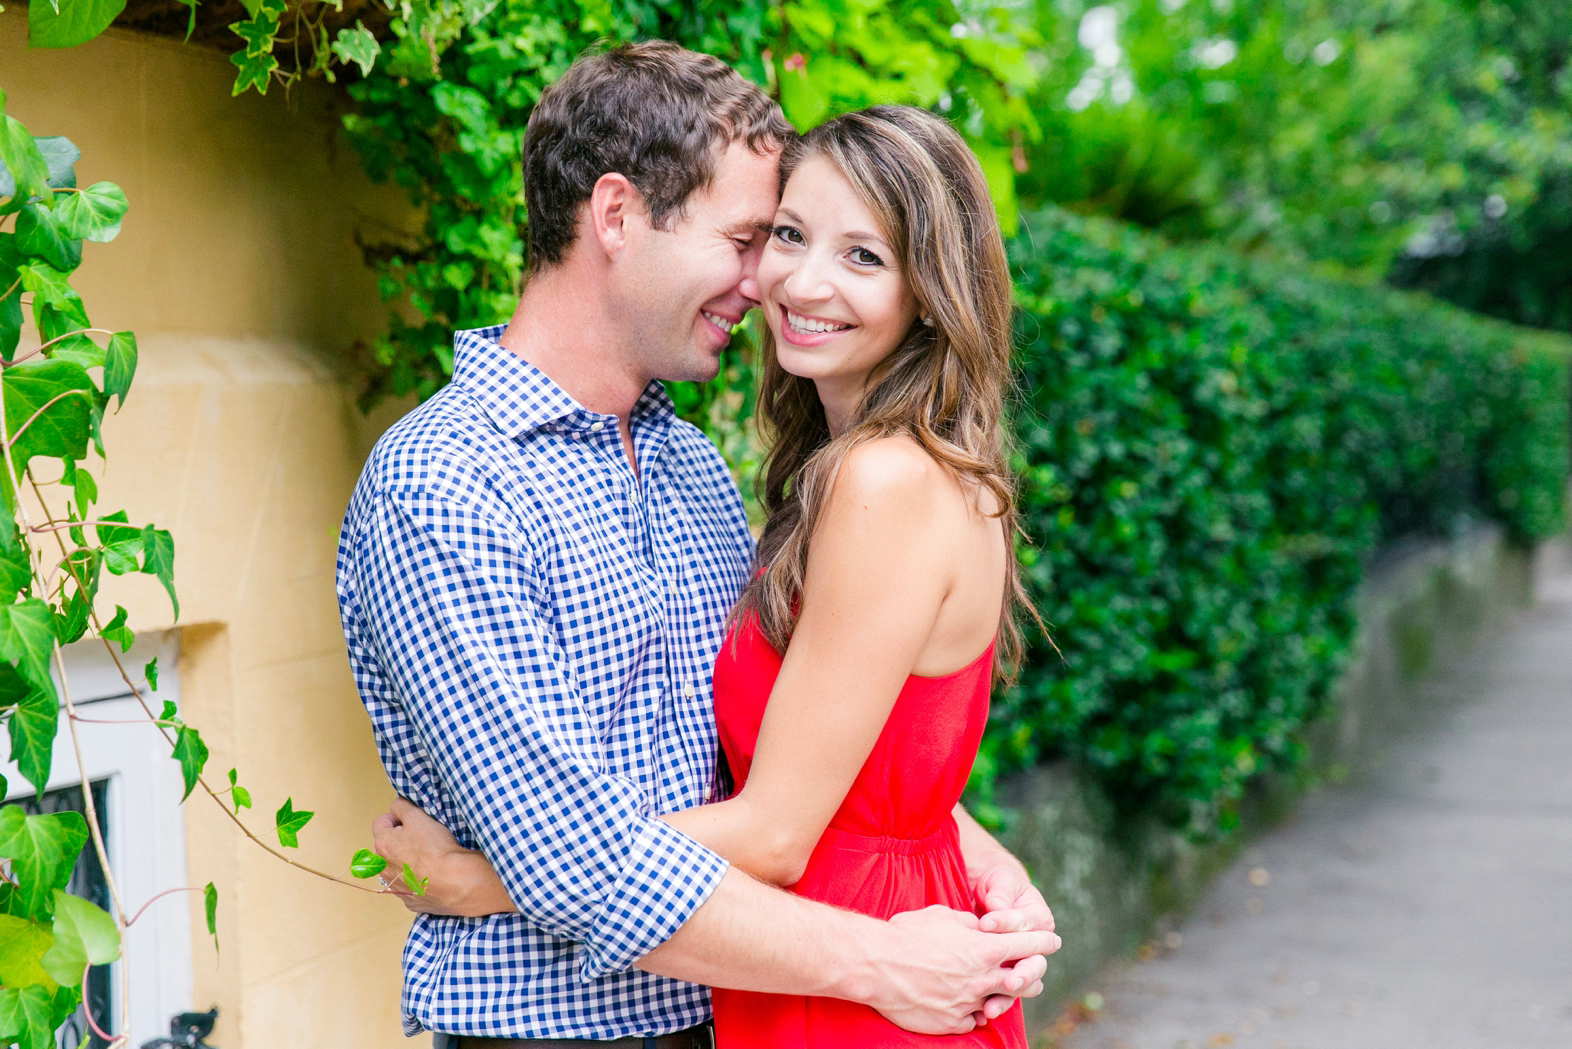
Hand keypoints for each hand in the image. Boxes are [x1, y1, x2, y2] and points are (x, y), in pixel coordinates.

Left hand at [371, 798, 516, 916]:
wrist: (455, 881)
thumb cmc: (436, 848)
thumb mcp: (417, 816)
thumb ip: (402, 807)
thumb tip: (397, 807)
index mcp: (382, 845)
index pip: (381, 822)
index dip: (397, 817)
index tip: (412, 820)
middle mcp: (383, 868)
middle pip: (388, 846)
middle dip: (402, 840)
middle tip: (423, 837)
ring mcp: (396, 887)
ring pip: (398, 867)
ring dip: (409, 861)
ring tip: (430, 858)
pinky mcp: (410, 900)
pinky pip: (411, 885)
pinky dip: (419, 879)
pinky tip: (433, 875)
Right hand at [866, 905, 1059, 1035]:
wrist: (877, 966)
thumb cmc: (908, 934)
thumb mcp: (944, 916)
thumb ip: (971, 924)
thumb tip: (982, 927)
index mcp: (985, 949)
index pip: (1029, 945)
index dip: (1044, 940)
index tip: (1053, 939)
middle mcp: (983, 979)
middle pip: (1024, 980)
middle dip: (1030, 973)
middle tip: (1026, 969)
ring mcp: (969, 1004)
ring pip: (998, 1002)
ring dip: (997, 993)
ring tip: (988, 986)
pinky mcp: (952, 1023)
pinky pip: (973, 1019)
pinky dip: (972, 1010)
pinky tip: (964, 1002)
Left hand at [972, 864, 1056, 1018]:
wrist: (987, 897)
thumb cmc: (997, 886)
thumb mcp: (1000, 882)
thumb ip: (1001, 893)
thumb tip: (997, 906)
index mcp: (1040, 919)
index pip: (1027, 925)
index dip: (1006, 923)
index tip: (985, 922)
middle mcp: (1036, 946)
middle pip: (1036, 963)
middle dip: (1023, 972)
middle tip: (1009, 978)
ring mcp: (1021, 963)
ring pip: (1024, 985)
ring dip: (1009, 996)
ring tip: (992, 1007)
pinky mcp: (1005, 975)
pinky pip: (1006, 993)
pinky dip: (997, 1002)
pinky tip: (985, 1012)